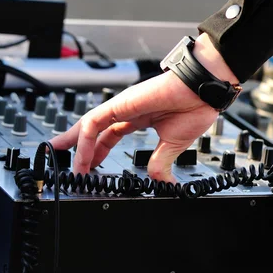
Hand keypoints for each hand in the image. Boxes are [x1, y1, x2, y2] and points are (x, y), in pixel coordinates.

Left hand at [49, 34, 238, 182]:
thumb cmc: (194, 106)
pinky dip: (85, 140)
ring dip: (78, 149)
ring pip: (89, 127)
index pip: (108, 136)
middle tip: (68, 166)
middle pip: (94, 131)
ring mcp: (121, 106)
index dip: (96, 151)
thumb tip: (160, 183)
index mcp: (138, 118)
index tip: (88, 166)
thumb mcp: (173, 145)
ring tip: (73, 170)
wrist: (204, 90)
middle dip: (79, 149)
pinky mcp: (119, 104)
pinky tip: (82, 157)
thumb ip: (160, 163)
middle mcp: (126, 111)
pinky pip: (94, 123)